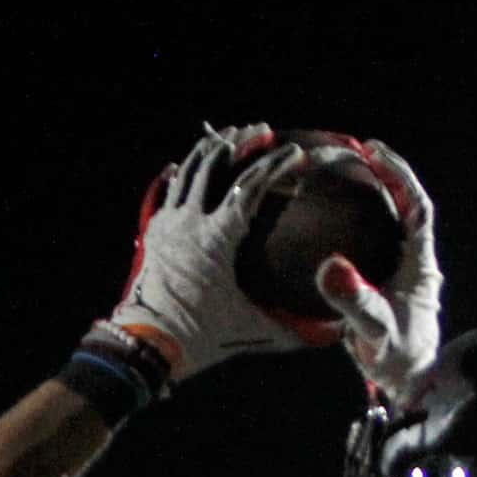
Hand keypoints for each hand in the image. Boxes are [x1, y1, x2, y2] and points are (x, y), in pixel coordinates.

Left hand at [112, 123, 309, 380]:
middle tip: (263, 130)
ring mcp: (169, 224)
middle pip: (218, 163)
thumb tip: (331, 334)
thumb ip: (290, 329)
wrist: (145, 346)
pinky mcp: (154, 231)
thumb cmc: (199, 337)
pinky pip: (170, 190)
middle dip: (243, 140)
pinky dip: (184, 172)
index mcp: (218, 238)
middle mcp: (191, 222)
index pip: (253, 184)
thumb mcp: (248, 329)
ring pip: (189, 169)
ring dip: (211, 148)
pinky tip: (188, 165)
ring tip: (229, 134)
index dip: (277, 163)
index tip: (296, 152)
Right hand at [314, 140, 442, 399]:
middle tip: (362, 154)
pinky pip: (375, 247)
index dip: (400, 176)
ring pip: (392, 226)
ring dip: (376, 201)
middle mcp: (415, 263)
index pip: (416, 207)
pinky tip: (337, 225)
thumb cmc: (397, 358)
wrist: (409, 385)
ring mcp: (401, 276)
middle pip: (407, 208)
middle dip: (388, 179)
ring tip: (350, 180)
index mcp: (419, 264)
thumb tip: (331, 265)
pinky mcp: (386, 289)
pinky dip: (360, 228)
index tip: (376, 153)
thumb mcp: (374, 329)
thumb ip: (354, 299)